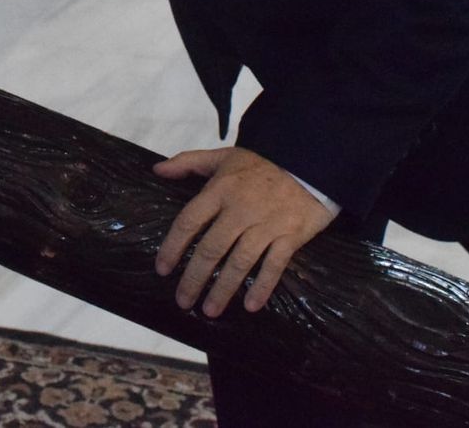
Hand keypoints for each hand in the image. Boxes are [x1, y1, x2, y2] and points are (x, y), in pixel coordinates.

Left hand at [153, 146, 334, 316]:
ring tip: (210, 311)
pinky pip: (274, 265)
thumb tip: (157, 169)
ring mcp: (266, 224)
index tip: (162, 269)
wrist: (311, 158)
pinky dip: (263, 286)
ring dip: (223, 289)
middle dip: (194, 278)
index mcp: (220, 190)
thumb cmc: (262, 161)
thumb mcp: (223, 156)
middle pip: (211, 249)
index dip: (172, 247)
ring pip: (240, 262)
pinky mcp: (291, 235)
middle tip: (183, 301)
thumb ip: (188, 162)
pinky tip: (250, 306)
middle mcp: (240, 209)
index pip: (189, 222)